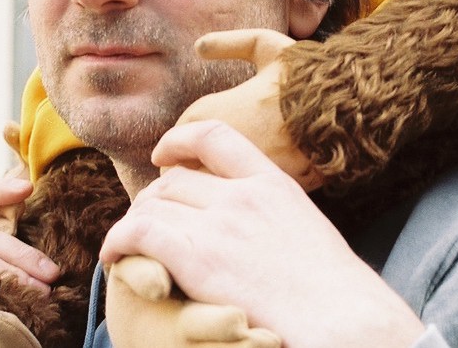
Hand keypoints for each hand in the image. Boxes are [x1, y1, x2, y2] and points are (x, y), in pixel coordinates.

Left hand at [99, 121, 424, 347]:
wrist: (344, 320)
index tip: (164, 156)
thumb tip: (264, 227)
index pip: (216, 137)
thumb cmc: (336, 296)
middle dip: (153, 199)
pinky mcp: (198, 257)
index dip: (179, 140)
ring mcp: (221, 224)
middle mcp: (244, 195)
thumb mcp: (309, 232)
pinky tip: (114, 257)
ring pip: (153, 205)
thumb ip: (277, 217)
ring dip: (134, 224)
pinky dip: (118, 242)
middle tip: (147, 224)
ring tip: (128, 246)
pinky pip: (139, 234)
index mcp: (274, 184)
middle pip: (175, 179)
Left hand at [177, 29, 321, 189]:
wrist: (348, 107)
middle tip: (197, 174)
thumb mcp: (268, 46)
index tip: (179, 152)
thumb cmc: (307, 75)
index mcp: (211, 116)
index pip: (175, 143)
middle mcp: (220, 151)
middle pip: (184, 174)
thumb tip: (199, 46)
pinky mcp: (267, 194)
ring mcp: (244, 176)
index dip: (177, 147)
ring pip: (211, 193)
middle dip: (188, 173)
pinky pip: (242, 202)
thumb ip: (232, 43)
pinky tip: (251, 195)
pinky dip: (241, 200)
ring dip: (212, 190)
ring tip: (222, 189)